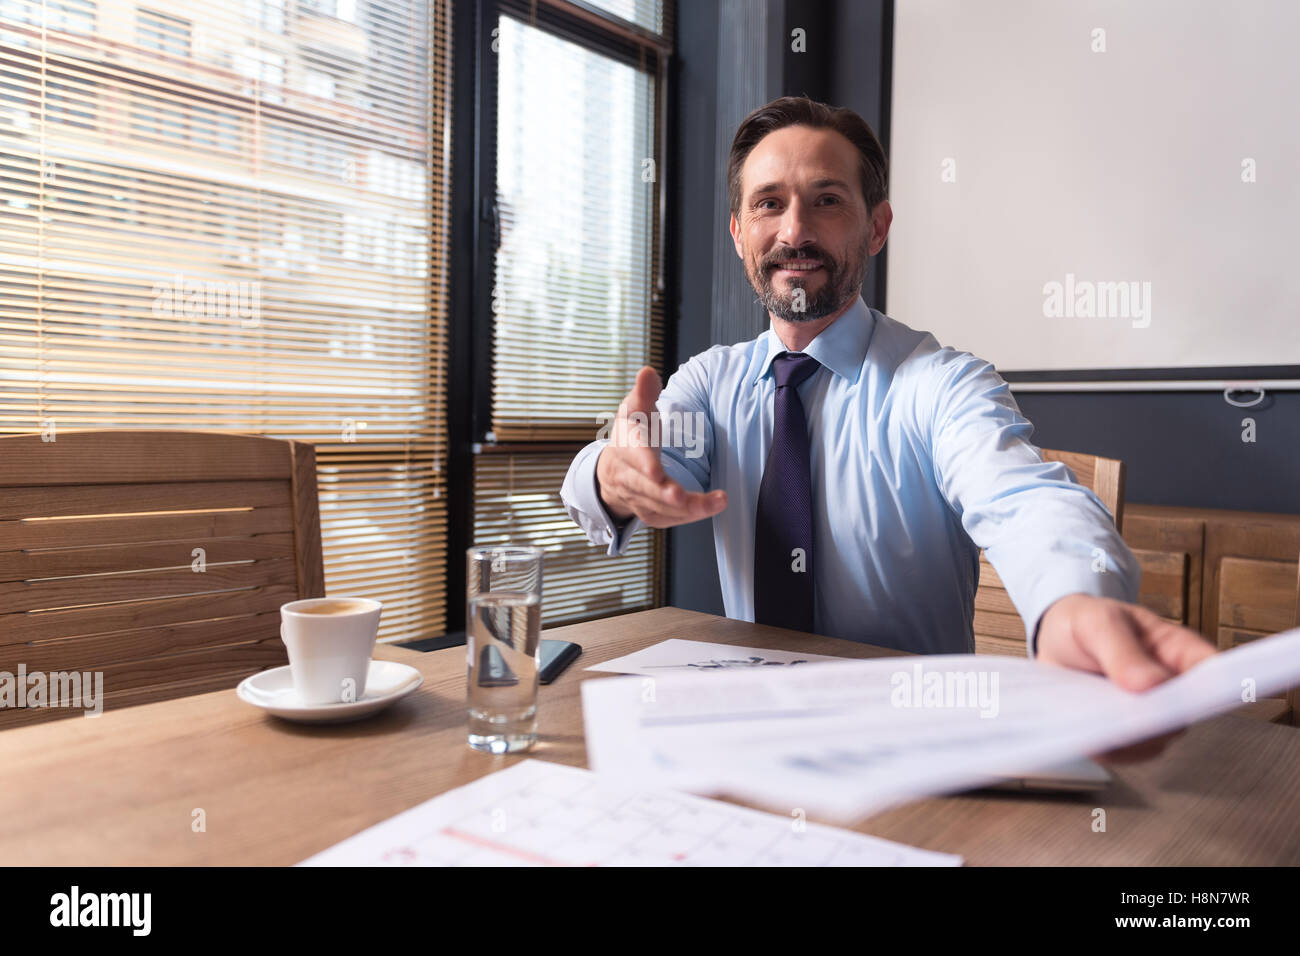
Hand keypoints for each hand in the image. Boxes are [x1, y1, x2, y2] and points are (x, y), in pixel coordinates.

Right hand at [595, 366, 726, 527]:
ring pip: (660, 508)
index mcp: (625, 447)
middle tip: (683, 497)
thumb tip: (648, 371)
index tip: (656, 471)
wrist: (611, 470)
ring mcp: (636, 498)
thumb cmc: (631, 434)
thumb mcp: (634, 409)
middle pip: (647, 488)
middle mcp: (627, 476)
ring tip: (718, 501)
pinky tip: (709, 509)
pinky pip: (666, 520)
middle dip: (666, 495)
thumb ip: (644, 392)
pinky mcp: (648, 513)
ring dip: (689, 508)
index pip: (634, 455)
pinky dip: (687, 517)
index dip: (644, 464)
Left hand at [1036, 593, 1217, 762]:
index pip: (1213, 672)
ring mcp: (1151, 717)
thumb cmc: (1085, 624)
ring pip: (1155, 740)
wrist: (1052, 643)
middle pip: (1184, 714)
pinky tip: (1089, 741)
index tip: (1199, 696)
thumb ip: (1123, 650)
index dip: (1219, 687)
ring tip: (1104, 730)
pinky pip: (1124, 752)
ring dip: (1131, 739)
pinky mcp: (1125, 738)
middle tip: (1136, 718)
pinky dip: (1108, 749)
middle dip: (1161, 719)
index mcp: (1179, 651)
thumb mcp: (1098, 623)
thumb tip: (1152, 685)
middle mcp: (1173, 690)